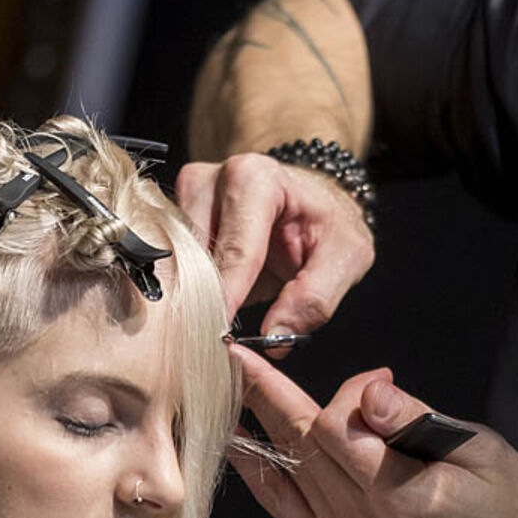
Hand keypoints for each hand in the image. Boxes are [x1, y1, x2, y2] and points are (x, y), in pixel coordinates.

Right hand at [176, 153, 375, 346]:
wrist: (314, 201)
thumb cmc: (330, 223)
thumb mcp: (346, 257)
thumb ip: (315, 298)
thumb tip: (274, 338)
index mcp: (255, 179)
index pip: (235, 251)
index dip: (228, 298)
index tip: (220, 335)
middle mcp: (211, 180)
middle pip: (194, 256)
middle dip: (206, 300)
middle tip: (219, 339)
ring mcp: (187, 197)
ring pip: (174, 262)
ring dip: (193, 296)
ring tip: (216, 322)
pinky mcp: (174, 215)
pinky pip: (170, 262)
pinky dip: (187, 289)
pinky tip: (204, 307)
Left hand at [226, 343, 517, 517]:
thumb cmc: (506, 513)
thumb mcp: (484, 453)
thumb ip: (419, 419)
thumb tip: (371, 391)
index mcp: (401, 493)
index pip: (338, 425)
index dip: (349, 392)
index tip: (378, 381)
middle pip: (298, 443)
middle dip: (266, 393)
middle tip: (238, 354)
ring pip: (286, 469)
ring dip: (257, 424)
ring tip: (231, 384)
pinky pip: (282, 506)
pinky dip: (258, 471)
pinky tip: (238, 441)